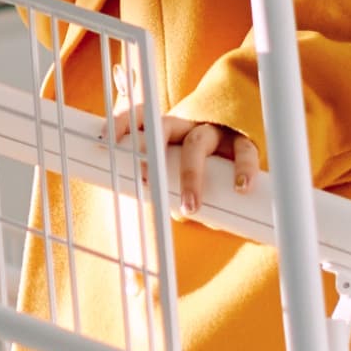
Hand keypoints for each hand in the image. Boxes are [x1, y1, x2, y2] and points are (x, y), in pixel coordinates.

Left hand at [108, 94, 261, 215]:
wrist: (242, 157)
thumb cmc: (203, 175)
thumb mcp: (179, 177)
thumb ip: (167, 195)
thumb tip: (153, 233)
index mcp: (169, 131)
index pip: (142, 117)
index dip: (123, 122)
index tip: (106, 140)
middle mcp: (189, 126)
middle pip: (166, 129)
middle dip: (154, 157)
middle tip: (145, 185)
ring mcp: (217, 131)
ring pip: (199, 143)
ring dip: (191, 176)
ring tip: (191, 208)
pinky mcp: (243, 141)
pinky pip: (244, 151)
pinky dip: (243, 168)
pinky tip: (241, 188)